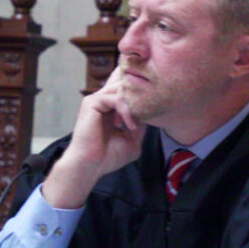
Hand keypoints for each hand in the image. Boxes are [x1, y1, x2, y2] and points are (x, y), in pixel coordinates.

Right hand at [41, 66, 145, 208]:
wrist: (92, 166)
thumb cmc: (109, 156)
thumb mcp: (134, 138)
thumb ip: (141, 122)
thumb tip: (152, 109)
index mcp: (112, 107)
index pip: (127, 87)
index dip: (142, 89)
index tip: (156, 102)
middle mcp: (104, 100)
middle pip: (126, 81)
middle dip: (141, 94)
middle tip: (148, 111)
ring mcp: (97, 100)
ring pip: (122, 88)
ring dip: (134, 105)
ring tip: (134, 125)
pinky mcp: (92, 102)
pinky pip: (115, 97)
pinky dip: (126, 110)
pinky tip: (128, 125)